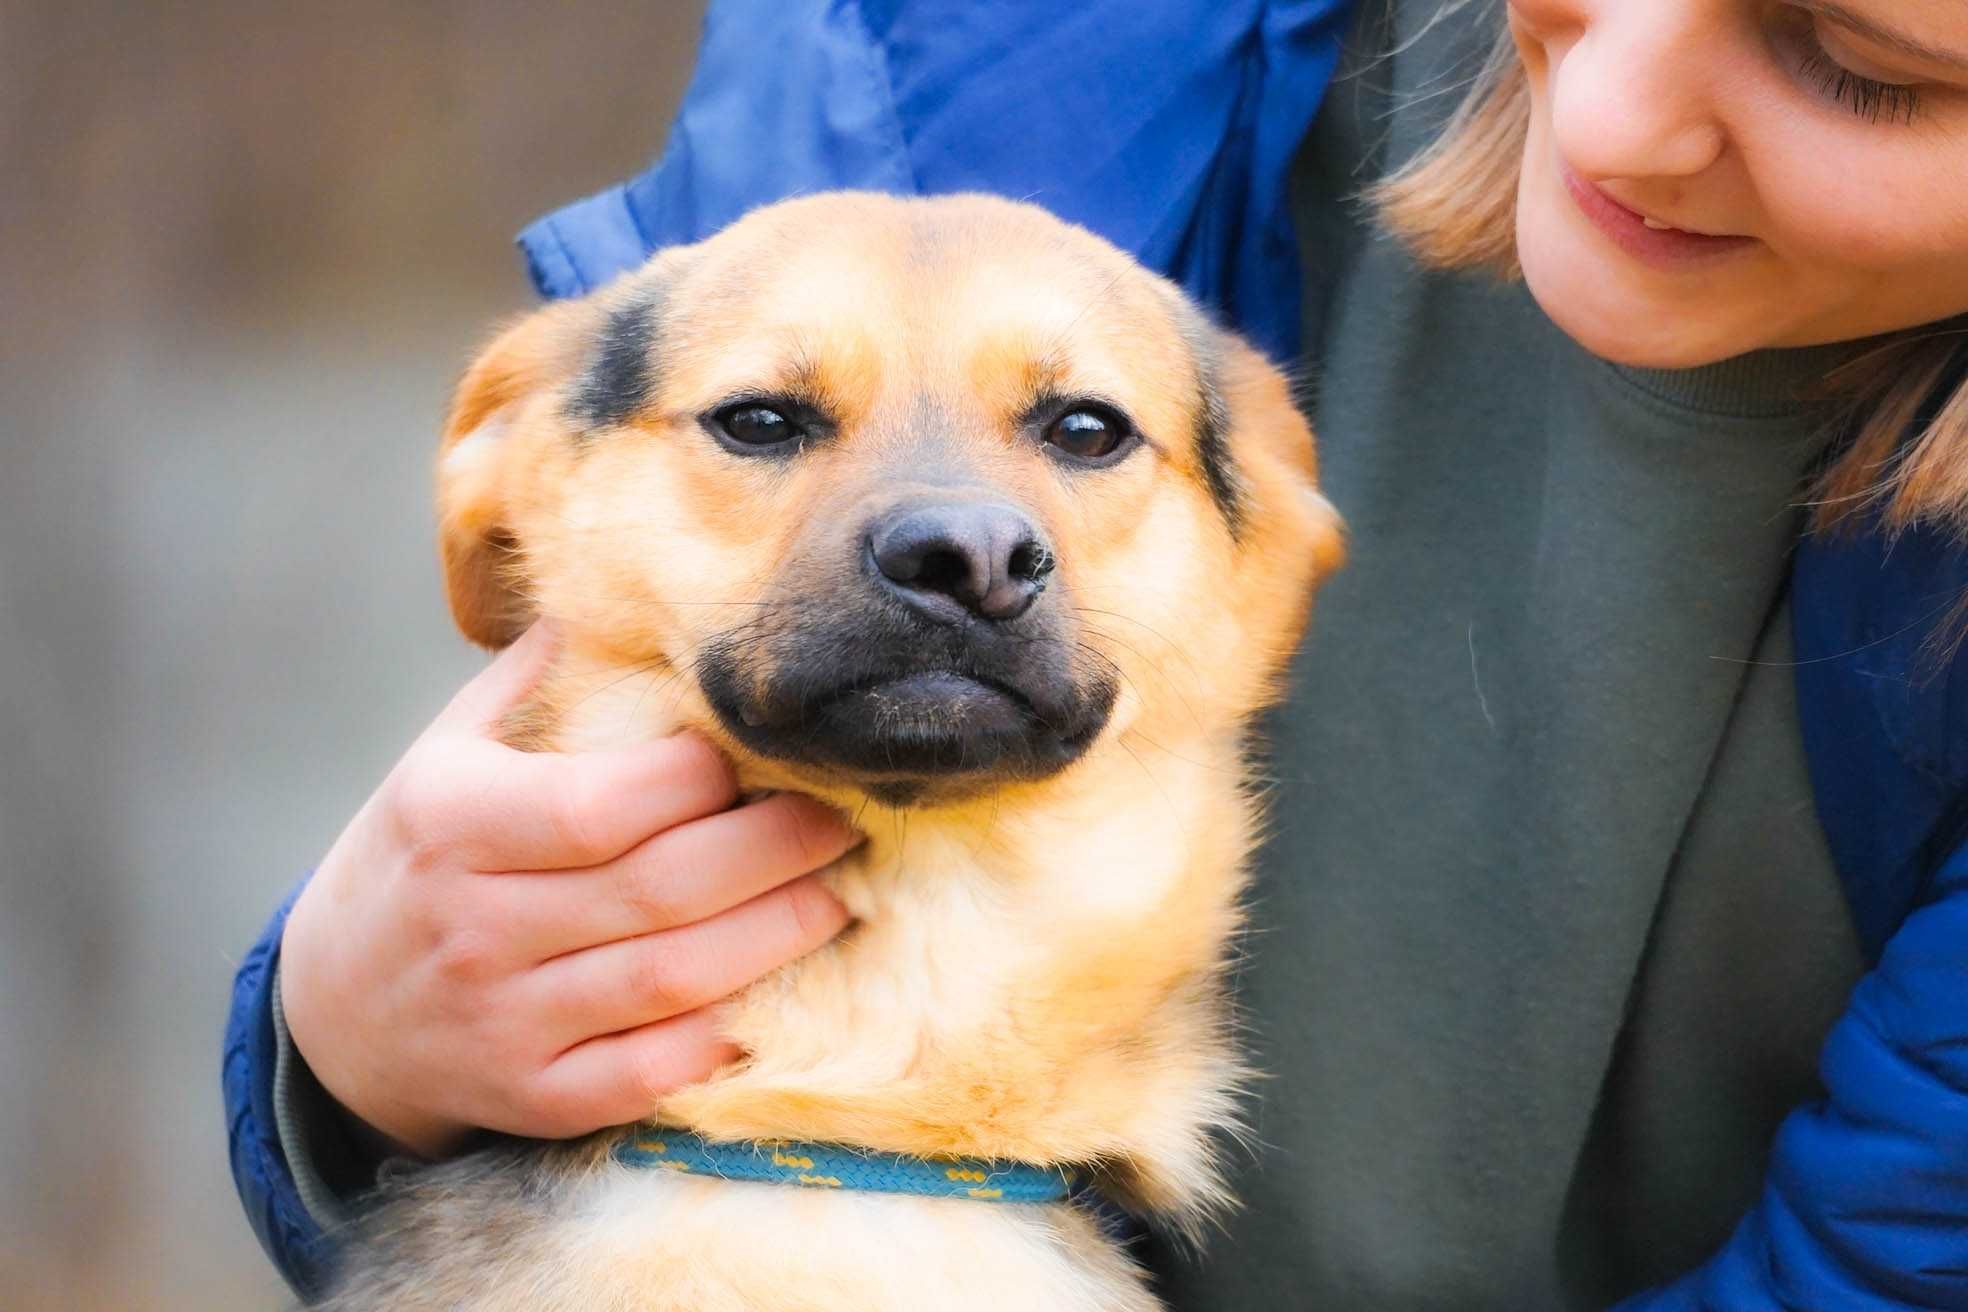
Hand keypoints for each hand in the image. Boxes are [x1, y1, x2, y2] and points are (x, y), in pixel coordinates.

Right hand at [278, 622, 856, 1159]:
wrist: (331, 1014)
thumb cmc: (419, 858)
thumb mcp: (442, 756)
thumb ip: (532, 679)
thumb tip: (621, 585)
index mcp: (451, 821)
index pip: (602, 803)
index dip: (702, 777)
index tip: (765, 750)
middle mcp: (473, 925)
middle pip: (660, 888)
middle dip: (776, 850)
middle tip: (844, 818)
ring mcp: (503, 1020)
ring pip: (673, 980)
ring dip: (777, 935)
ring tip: (839, 893)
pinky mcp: (531, 1097)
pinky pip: (649, 1072)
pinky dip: (722, 1036)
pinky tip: (779, 993)